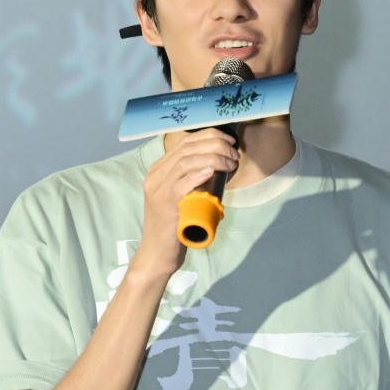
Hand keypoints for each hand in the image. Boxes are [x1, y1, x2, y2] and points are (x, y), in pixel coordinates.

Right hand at [133, 129, 239, 276]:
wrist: (157, 253)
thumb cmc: (174, 227)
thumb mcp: (181, 197)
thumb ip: (191, 181)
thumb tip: (218, 168)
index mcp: (158, 170)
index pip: (184, 142)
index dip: (209, 136)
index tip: (229, 141)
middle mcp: (155, 176)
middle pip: (187, 149)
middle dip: (215, 146)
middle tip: (234, 155)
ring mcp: (157, 189)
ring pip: (185, 163)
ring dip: (213, 159)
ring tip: (230, 164)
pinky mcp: (164, 204)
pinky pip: (180, 184)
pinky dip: (198, 174)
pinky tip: (212, 171)